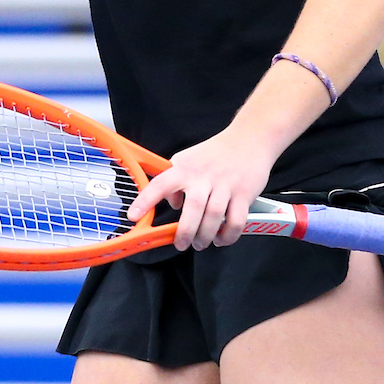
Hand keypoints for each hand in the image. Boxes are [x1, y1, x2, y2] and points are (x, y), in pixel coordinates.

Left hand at [127, 127, 277, 251]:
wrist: (250, 138)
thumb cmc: (216, 152)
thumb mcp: (189, 158)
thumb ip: (176, 179)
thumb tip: (171, 203)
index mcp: (185, 168)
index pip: (160, 184)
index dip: (145, 200)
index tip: (133, 216)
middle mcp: (204, 177)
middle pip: (192, 210)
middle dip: (185, 232)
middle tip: (181, 244)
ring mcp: (225, 185)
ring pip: (214, 217)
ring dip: (205, 236)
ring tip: (201, 243)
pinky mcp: (244, 194)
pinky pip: (236, 221)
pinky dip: (228, 235)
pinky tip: (222, 238)